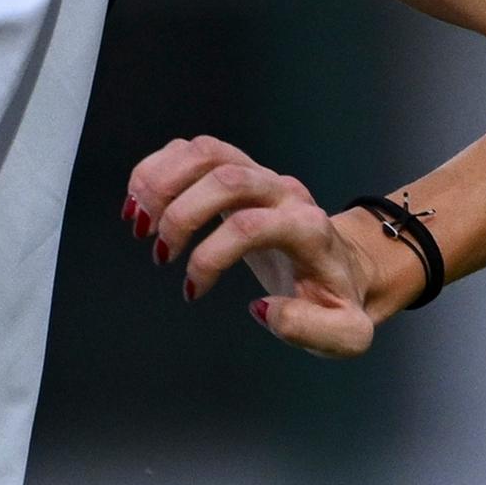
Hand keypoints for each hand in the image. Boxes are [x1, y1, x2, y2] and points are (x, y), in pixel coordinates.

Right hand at [123, 135, 412, 357]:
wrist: (344, 264)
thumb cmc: (336, 298)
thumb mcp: (345, 333)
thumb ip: (312, 330)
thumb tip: (261, 308)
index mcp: (308, 229)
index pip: (252, 226)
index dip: (211, 257)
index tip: (193, 290)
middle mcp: (284, 193)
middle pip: (227, 178)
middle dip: (181, 215)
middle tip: (160, 255)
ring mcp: (261, 177)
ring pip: (208, 152)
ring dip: (162, 183)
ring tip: (140, 224)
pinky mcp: (239, 172)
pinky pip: (195, 151)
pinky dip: (159, 170)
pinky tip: (140, 206)